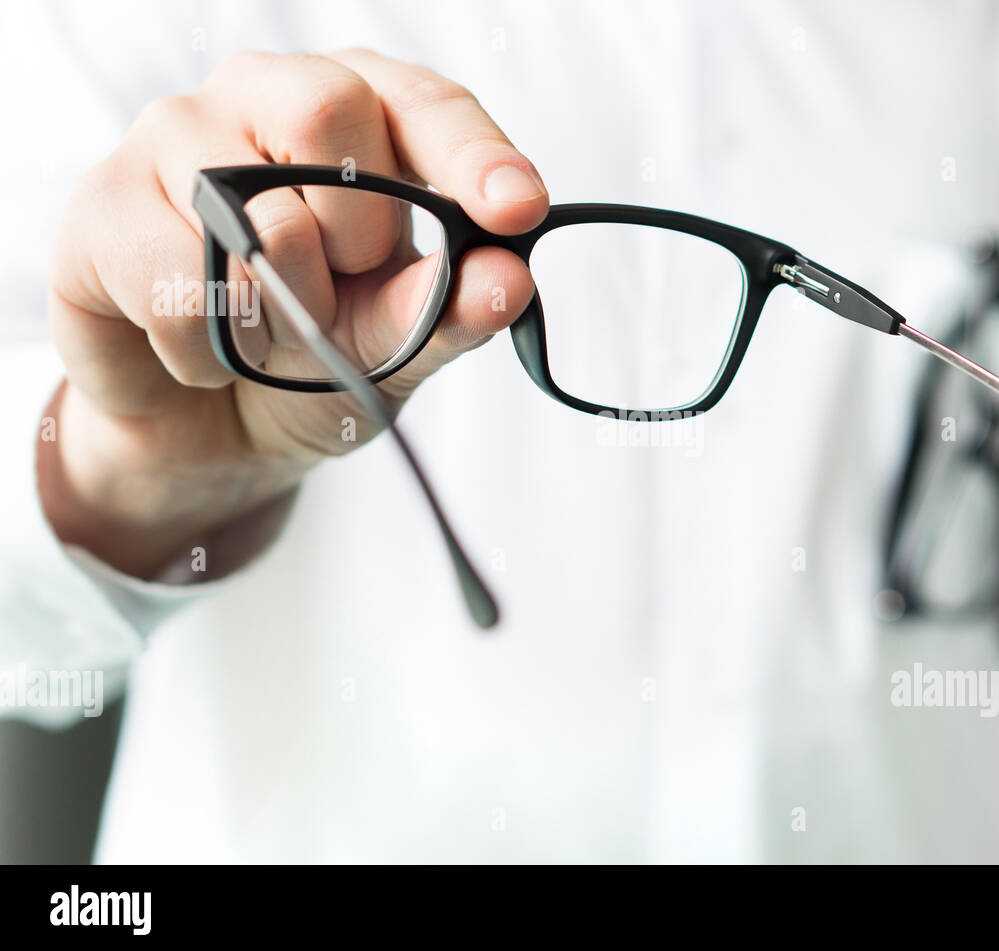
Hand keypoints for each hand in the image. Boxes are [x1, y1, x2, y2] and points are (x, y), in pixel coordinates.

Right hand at [40, 49, 545, 577]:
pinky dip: (211, 353)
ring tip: (268, 332)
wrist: (211, 426)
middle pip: (326, 109)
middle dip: (357, 234)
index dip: (472, 153)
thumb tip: (506, 280)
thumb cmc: (312, 357)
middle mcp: (260, 97)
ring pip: (256, 214)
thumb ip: (450, 310)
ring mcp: (170, 138)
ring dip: (284, 315)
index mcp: (355, 112)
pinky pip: (180, 287)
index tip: (517, 208)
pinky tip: (206, 353)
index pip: (422, 102)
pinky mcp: (102, 204)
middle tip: (343, 286)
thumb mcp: (397, 343)